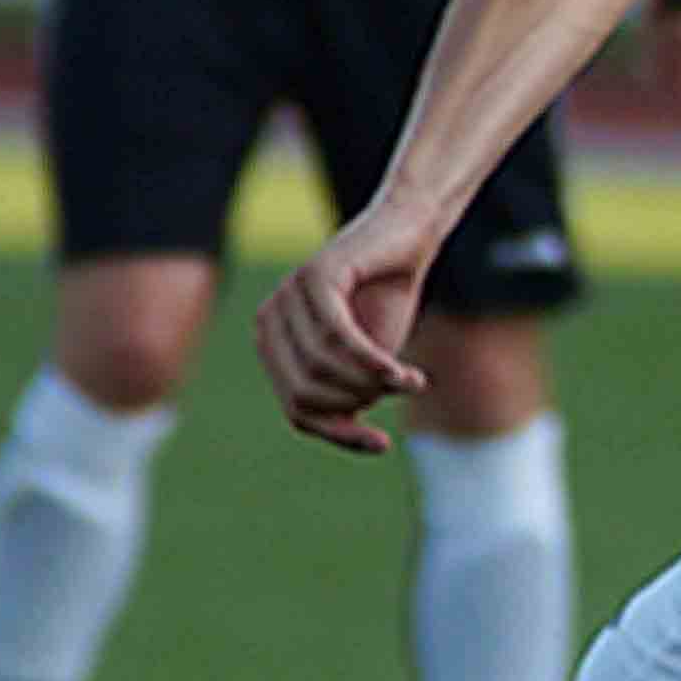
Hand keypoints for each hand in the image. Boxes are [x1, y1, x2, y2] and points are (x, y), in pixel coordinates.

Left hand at [255, 211, 439, 451]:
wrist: (407, 236)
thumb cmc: (386, 298)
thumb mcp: (367, 360)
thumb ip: (349, 391)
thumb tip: (342, 428)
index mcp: (276, 345)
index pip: (297, 410)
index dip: (338, 434)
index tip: (381, 444)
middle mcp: (270, 320)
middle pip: (305, 394)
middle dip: (358, 403)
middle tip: (400, 390)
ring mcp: (287, 296)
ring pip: (320, 368)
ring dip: (372, 383)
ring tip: (409, 379)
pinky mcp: (314, 276)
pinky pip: (338, 337)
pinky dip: (373, 363)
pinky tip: (405, 375)